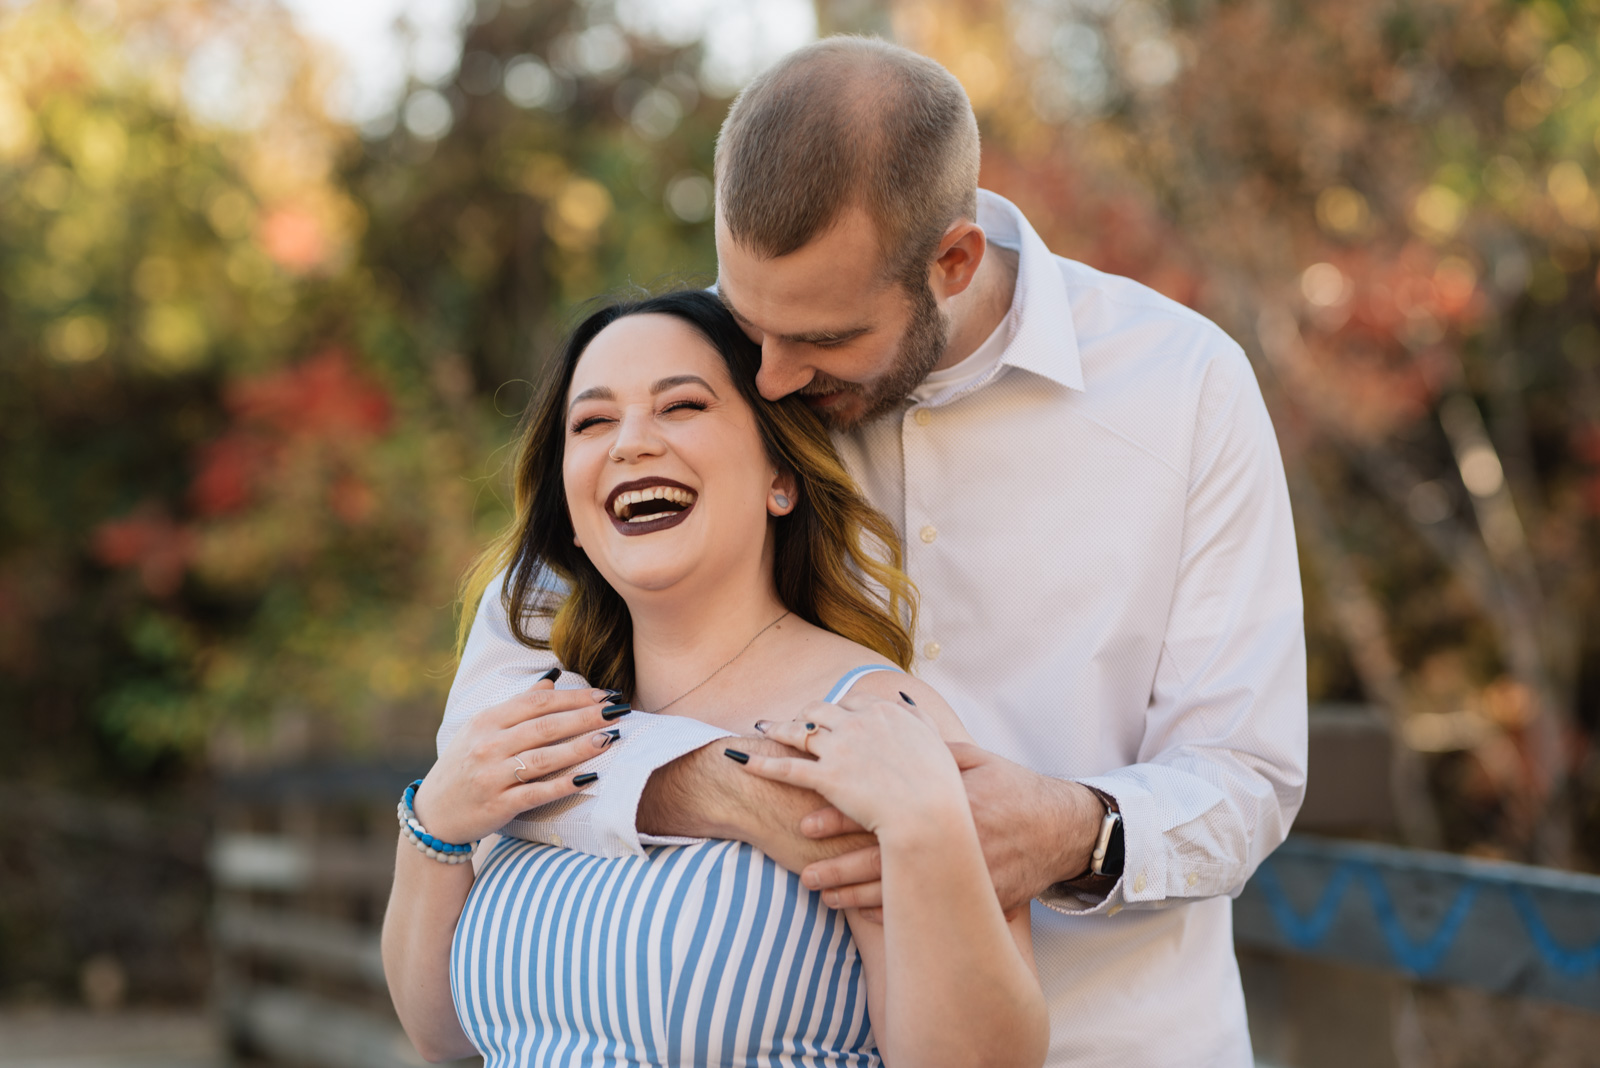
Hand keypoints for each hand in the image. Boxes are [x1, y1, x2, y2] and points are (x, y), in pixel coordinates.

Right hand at [413, 674, 622, 844]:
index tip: (605, 695)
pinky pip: (536, 793)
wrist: (434, 815)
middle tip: (618, 711)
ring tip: (609, 738)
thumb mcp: (482, 730)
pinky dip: (563, 785)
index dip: (574, 697)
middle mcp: (488, 745)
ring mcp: (492, 775)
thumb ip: (518, 705)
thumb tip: (552, 678)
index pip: (537, 703)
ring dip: (579, 747)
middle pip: (544, 726)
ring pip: (543, 758)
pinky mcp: (498, 804)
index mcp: (486, 721)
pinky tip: (589, 778)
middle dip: (585, 717)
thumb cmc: (464, 766)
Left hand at [735, 692, 969, 845]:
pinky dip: (763, 764)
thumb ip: (927, 723)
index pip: (856, 704)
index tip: (828, 712)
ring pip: (801, 736)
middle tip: (788, 719)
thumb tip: (909, 700)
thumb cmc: (953, 794)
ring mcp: (844, 749)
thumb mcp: (948, 749)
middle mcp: (864, 725)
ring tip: (760, 733)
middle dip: (804, 715)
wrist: (939, 819)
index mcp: (892, 716)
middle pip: (823, 713)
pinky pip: (787, 769)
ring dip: (778, 732)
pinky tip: (742, 762)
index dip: (839, 709)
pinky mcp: (828, 778)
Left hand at [797, 742, 1104, 915]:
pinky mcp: (979, 896)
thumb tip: (889, 728)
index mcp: (945, 798)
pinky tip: (866, 916)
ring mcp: (966, 870)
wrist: (1061, 829)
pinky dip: (897, 915)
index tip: (808, 823)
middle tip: (805, 873)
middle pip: (887, 856)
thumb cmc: (1014, 788)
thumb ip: (932, 750)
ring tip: (824, 896)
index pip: (884, 809)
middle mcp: (952, 836)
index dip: (844, 817)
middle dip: (841, 866)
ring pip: (904, 889)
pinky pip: (932, 910)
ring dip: (859, 895)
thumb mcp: (975, 759)